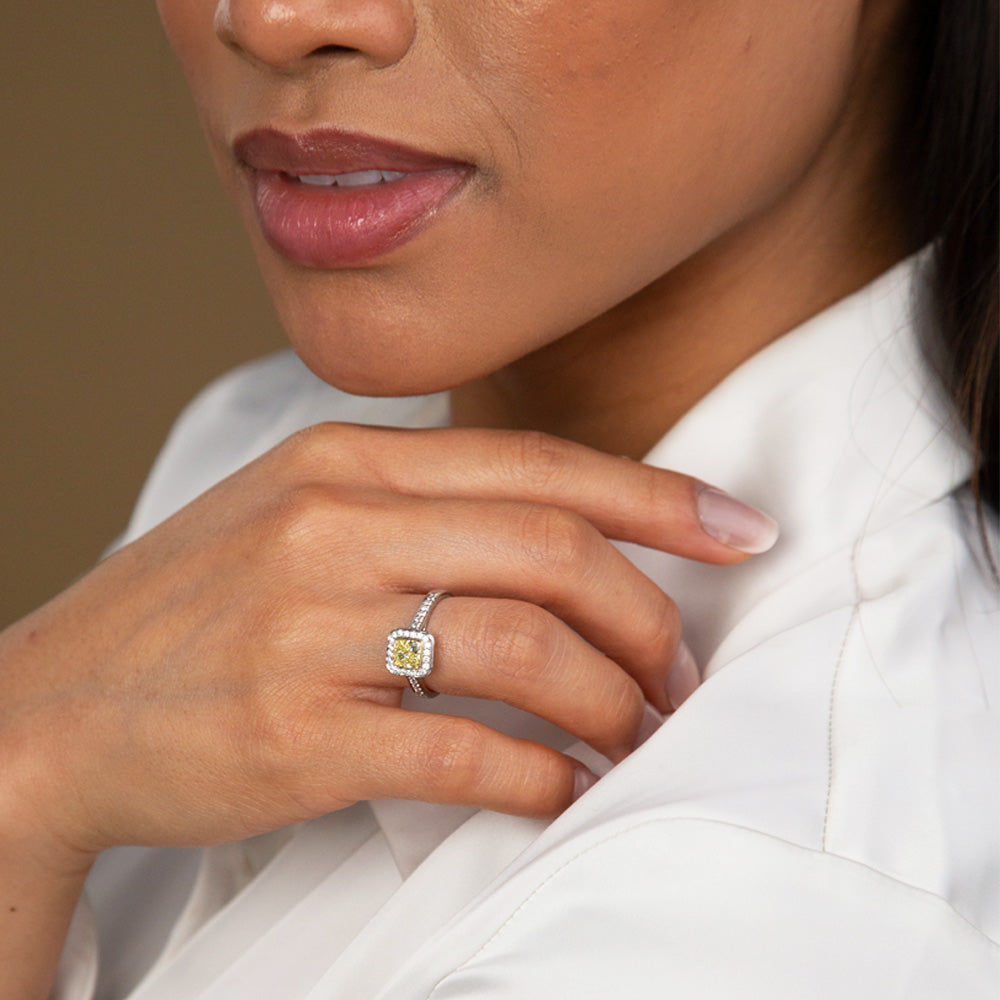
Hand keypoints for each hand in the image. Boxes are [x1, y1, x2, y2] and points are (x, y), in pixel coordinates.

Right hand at [0, 424, 776, 866]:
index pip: (539, 465)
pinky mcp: (299, 736)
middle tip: (681, 671)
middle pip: (554, 551)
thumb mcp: (293, 511)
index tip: (740, 529)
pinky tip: (562, 788)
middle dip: (650, 616)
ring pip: (526, 650)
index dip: (658, 496)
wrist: (53, 709)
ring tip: (636, 734)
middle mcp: (333, 528)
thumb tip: (554, 526)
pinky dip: (540, 777)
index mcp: (344, 461)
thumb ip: (413, 502)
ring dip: (611, 702)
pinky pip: (466, 754)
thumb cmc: (192, 608)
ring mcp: (313, 630)